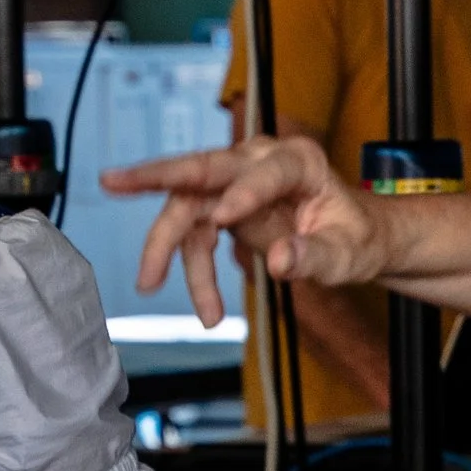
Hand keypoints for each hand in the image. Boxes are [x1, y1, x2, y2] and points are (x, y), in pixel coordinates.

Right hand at [105, 136, 381, 325]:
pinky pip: (196, 236)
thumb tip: (281, 261)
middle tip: (113, 181)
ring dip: (168, 249)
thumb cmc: (357, 238)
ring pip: (188, 208)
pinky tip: (206, 309)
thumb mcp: (349, 254)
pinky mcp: (223, 208)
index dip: (243, 193)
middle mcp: (260, 162)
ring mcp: (237, 184)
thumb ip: (316, 256)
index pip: (264, 171)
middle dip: (155, 175)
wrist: (357, 240)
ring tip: (151, 285)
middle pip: (202, 169)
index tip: (223, 219)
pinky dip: (190, 270)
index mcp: (299, 161)